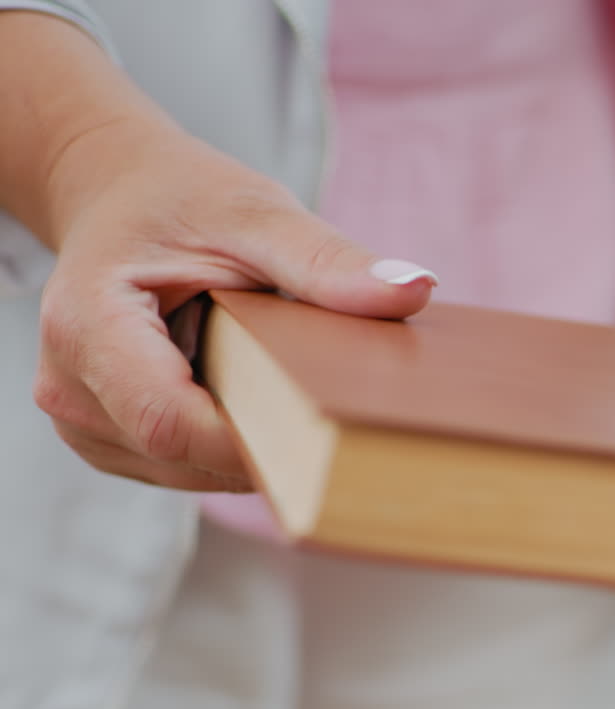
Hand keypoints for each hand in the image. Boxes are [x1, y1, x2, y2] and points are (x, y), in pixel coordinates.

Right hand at [35, 120, 437, 490]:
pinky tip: (239, 396)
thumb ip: (326, 261)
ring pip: (182, 473)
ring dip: (241, 445)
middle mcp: (69, 387)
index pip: (171, 421)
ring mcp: (81, 423)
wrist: (117, 198)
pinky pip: (176, 468)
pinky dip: (219, 444)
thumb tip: (412, 291)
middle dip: (259, 442)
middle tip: (321, 404)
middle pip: (181, 456)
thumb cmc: (180, 200)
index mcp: (88, 325)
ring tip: (266, 382)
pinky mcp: (103, 440)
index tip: (326, 430)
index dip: (253, 440)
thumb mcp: (256, 213)